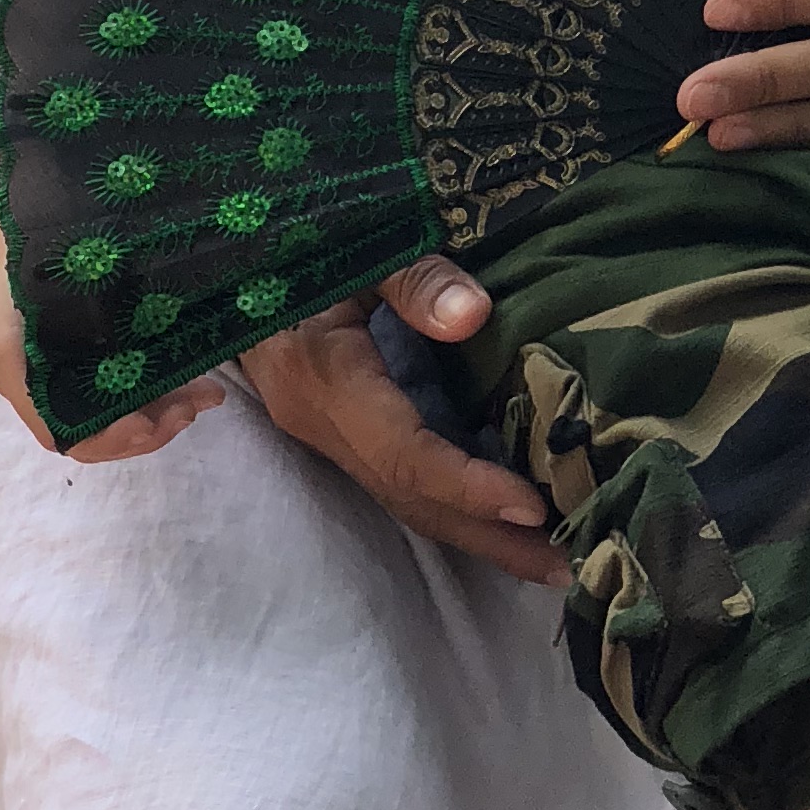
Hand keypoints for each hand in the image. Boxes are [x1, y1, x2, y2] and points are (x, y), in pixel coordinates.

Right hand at [0, 188, 223, 461]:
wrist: (29, 196)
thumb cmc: (35, 234)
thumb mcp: (43, 275)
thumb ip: (62, 318)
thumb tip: (113, 364)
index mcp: (19, 368)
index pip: (65, 432)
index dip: (111, 438)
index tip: (157, 419)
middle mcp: (38, 379)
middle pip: (95, 432)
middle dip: (151, 427)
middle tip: (202, 400)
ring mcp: (65, 367)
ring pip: (114, 415)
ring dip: (161, 412)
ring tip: (209, 392)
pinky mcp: (90, 351)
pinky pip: (122, 388)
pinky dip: (157, 392)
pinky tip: (194, 377)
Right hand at [237, 256, 567, 584]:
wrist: (241, 260)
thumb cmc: (308, 241)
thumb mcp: (361, 244)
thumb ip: (414, 277)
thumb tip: (474, 315)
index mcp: (323, 379)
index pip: (403, 454)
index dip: (467, 486)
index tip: (532, 506)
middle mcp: (323, 423)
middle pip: (410, 497)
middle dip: (487, 536)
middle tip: (568, 568)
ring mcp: (330, 434)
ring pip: (407, 498)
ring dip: (479, 531)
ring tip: (554, 558)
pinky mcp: (345, 430)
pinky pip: (404, 479)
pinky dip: (458, 502)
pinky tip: (510, 513)